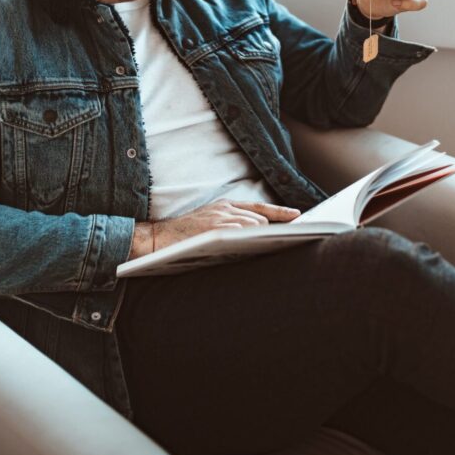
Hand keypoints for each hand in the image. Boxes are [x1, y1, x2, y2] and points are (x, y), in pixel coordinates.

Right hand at [129, 201, 300, 258]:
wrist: (157, 239)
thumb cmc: (183, 236)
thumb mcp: (209, 222)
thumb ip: (230, 223)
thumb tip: (256, 232)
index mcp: (224, 205)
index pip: (259, 207)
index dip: (280, 212)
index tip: (297, 217)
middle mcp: (224, 208)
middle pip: (260, 219)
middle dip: (268, 232)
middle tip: (277, 243)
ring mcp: (221, 218)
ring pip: (254, 226)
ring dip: (259, 239)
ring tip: (258, 249)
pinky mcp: (216, 228)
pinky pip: (243, 233)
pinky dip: (250, 240)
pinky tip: (249, 248)